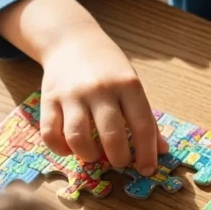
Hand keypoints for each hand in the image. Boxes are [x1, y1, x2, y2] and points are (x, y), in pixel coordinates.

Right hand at [40, 21, 167, 171]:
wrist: (71, 40)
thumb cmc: (108, 67)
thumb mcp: (132, 85)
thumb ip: (146, 118)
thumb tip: (162, 151)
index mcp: (128, 85)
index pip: (143, 126)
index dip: (147, 153)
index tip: (147, 169)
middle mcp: (100, 89)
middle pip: (111, 136)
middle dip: (119, 159)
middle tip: (119, 161)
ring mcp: (72, 94)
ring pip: (78, 138)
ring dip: (89, 156)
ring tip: (95, 155)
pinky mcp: (48, 98)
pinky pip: (50, 133)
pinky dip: (60, 149)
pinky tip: (70, 149)